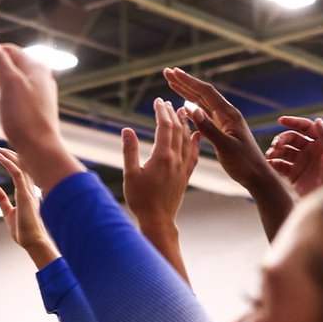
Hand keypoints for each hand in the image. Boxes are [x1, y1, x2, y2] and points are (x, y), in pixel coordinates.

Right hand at [0, 34, 80, 192]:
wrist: (40, 150)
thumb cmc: (24, 116)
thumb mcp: (8, 82)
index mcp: (35, 67)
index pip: (7, 51)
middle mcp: (38, 79)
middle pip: (8, 65)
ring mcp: (35, 97)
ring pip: (8, 82)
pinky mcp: (30, 113)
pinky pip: (10, 99)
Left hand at [0, 145, 58, 266]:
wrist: (33, 242)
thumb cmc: (23, 231)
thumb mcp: (8, 212)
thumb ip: (1, 200)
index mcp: (26, 192)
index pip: (19, 171)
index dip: (9, 160)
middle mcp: (29, 188)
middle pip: (20, 165)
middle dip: (7, 154)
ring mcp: (28, 190)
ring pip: (19, 166)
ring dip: (6, 156)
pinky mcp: (25, 194)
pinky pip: (17, 173)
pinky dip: (8, 163)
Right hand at [121, 98, 199, 225]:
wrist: (158, 221)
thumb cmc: (141, 200)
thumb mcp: (130, 175)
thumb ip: (129, 151)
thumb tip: (126, 130)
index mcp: (162, 156)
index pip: (164, 126)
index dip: (161, 112)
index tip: (158, 100)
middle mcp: (176, 159)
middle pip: (177, 129)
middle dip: (172, 113)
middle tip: (167, 102)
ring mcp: (183, 167)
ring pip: (187, 139)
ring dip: (184, 123)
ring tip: (182, 110)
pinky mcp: (186, 176)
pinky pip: (193, 154)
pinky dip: (195, 141)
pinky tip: (196, 134)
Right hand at [163, 67, 273, 194]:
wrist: (257, 176)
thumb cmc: (244, 163)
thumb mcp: (226, 147)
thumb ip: (209, 129)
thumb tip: (191, 109)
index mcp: (228, 115)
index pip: (205, 93)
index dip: (188, 82)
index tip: (173, 73)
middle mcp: (226, 115)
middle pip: (202, 94)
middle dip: (184, 83)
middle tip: (167, 73)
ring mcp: (223, 122)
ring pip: (201, 103)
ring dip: (186, 93)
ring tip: (172, 84)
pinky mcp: (221, 131)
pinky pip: (204, 115)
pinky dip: (191, 108)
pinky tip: (184, 107)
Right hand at [265, 116, 322, 195]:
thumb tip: (317, 120)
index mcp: (322, 144)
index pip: (306, 127)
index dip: (294, 122)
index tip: (280, 121)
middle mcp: (311, 151)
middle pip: (292, 138)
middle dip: (282, 139)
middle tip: (275, 146)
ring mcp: (301, 163)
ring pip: (284, 151)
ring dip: (275, 150)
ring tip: (270, 155)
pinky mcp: (294, 175)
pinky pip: (280, 165)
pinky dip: (273, 163)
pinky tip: (269, 164)